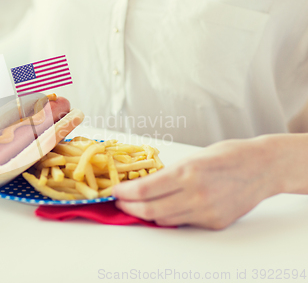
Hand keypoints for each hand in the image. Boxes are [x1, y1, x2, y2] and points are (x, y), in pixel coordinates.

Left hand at [112, 135, 300, 229]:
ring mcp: (206, 211)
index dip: (124, 193)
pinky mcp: (214, 222)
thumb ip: (169, 173)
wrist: (262, 168)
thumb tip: (143, 184)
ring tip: (139, 204)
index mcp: (188, 172)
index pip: (143, 190)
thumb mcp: (194, 157)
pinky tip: (165, 206)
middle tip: (120, 201)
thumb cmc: (228, 155)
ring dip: (147, 213)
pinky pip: (183, 222)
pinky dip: (169, 216)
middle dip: (128, 207)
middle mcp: (196, 194)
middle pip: (149, 210)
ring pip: (164, 220)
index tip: (114, 191)